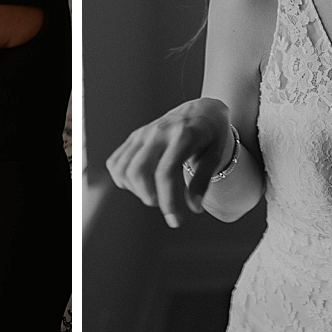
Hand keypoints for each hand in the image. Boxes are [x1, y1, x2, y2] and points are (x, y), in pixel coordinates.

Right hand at [105, 98, 233, 228]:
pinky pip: (116, 162)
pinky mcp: (134, 136)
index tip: (175, 221)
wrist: (201, 110)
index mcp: (182, 135)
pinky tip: (142, 183)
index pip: (166, 173)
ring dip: (135, 190)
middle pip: (138, 171)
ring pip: (122, 168)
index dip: (168, 202)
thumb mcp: (216, 155)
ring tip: (154, 192)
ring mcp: (143, 133)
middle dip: (149, 197)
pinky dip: (123, 179)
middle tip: (164, 203)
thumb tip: (194, 208)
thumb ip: (202, 181)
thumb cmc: (211, 135)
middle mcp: (158, 132)